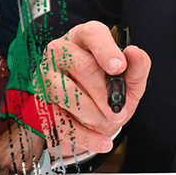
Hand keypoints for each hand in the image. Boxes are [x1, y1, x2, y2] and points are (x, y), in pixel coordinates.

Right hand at [37, 21, 149, 150]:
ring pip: (64, 91)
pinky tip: (100, 141)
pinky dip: (83, 135)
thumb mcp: (129, 81)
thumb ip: (137, 67)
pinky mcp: (38, 102)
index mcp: (84, 39)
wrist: (91, 120)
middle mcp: (61, 51)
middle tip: (117, 111)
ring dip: (91, 113)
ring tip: (105, 122)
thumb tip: (134, 53)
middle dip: (103, 93)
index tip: (119, 67)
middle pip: (81, 65)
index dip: (106, 49)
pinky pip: (58, 119)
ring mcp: (45, 75)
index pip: (92, 33)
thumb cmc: (108, 92)